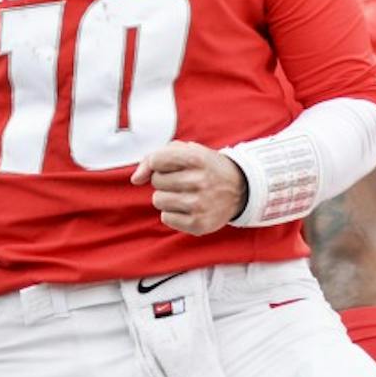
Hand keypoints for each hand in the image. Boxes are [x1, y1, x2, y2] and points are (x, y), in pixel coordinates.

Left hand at [131, 141, 247, 234]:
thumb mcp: (187, 152)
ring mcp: (199, 204)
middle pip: (156, 181)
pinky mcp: (198, 224)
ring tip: (186, 194)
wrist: (240, 190)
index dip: (160, 163)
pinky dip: (174, 214)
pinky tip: (189, 208)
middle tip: (185, 181)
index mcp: (196, 158)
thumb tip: (135, 179)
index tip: (173, 166)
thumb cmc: (205, 168)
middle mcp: (199, 181)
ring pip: (158, 200)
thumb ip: (155, 157)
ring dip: (168, 198)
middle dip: (166, 181)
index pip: (156, 160)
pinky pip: (166, 218)